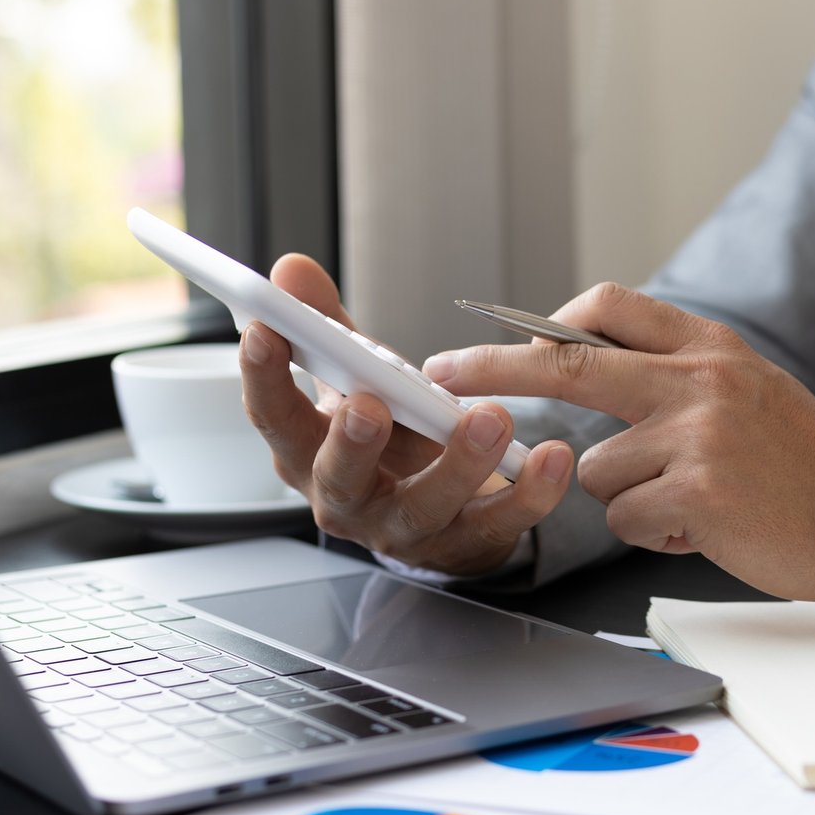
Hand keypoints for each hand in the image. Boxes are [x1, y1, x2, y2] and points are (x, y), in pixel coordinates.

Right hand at [238, 253, 575, 574]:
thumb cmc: (390, 441)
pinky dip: (528, 493)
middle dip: (352, 442)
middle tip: (369, 404)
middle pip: (338, 477)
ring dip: (457, 463)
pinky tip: (551, 457)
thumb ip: (327, 329)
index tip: (265, 332)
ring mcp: (405, 528)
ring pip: (423, 506)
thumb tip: (293, 270)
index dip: (263, 378)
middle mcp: (347, 500)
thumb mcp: (354, 382)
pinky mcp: (464, 544)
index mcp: (308, 454)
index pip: (273, 419)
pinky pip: (498, 524)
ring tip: (491, 419)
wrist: (440, 514)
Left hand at [423, 283, 814, 600]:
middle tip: (442, 371)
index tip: (500, 339)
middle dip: (492, 368)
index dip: (544, 323)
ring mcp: (695, 433)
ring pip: (596, 468)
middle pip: (568, 363)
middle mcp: (697, 379)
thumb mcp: (740, 385)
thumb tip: (579, 356)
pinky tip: (702, 525)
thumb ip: (670, 370)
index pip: (609, 306)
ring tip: (688, 498)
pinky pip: (626, 517)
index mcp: (706, 346)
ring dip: (628, 495)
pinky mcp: (697, 490)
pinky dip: (654, 530)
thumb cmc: (793, 458)